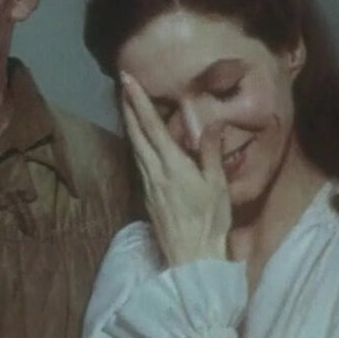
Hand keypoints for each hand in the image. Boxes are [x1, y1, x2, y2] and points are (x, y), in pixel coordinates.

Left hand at [119, 72, 230, 266]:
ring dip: (130, 123)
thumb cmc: (210, 221)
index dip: (139, 101)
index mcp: (172, 165)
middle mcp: (154, 171)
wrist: (191, 257)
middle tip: (121, 84)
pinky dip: (136, 142)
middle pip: (136, 132)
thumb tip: (212, 122)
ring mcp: (147, 183)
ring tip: (126, 104)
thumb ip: (210, 152)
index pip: (152, 125)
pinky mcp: (147, 194)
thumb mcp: (217, 185)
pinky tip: (138, 139)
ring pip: (134, 146)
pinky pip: (138, 161)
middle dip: (128, 107)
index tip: (128, 80)